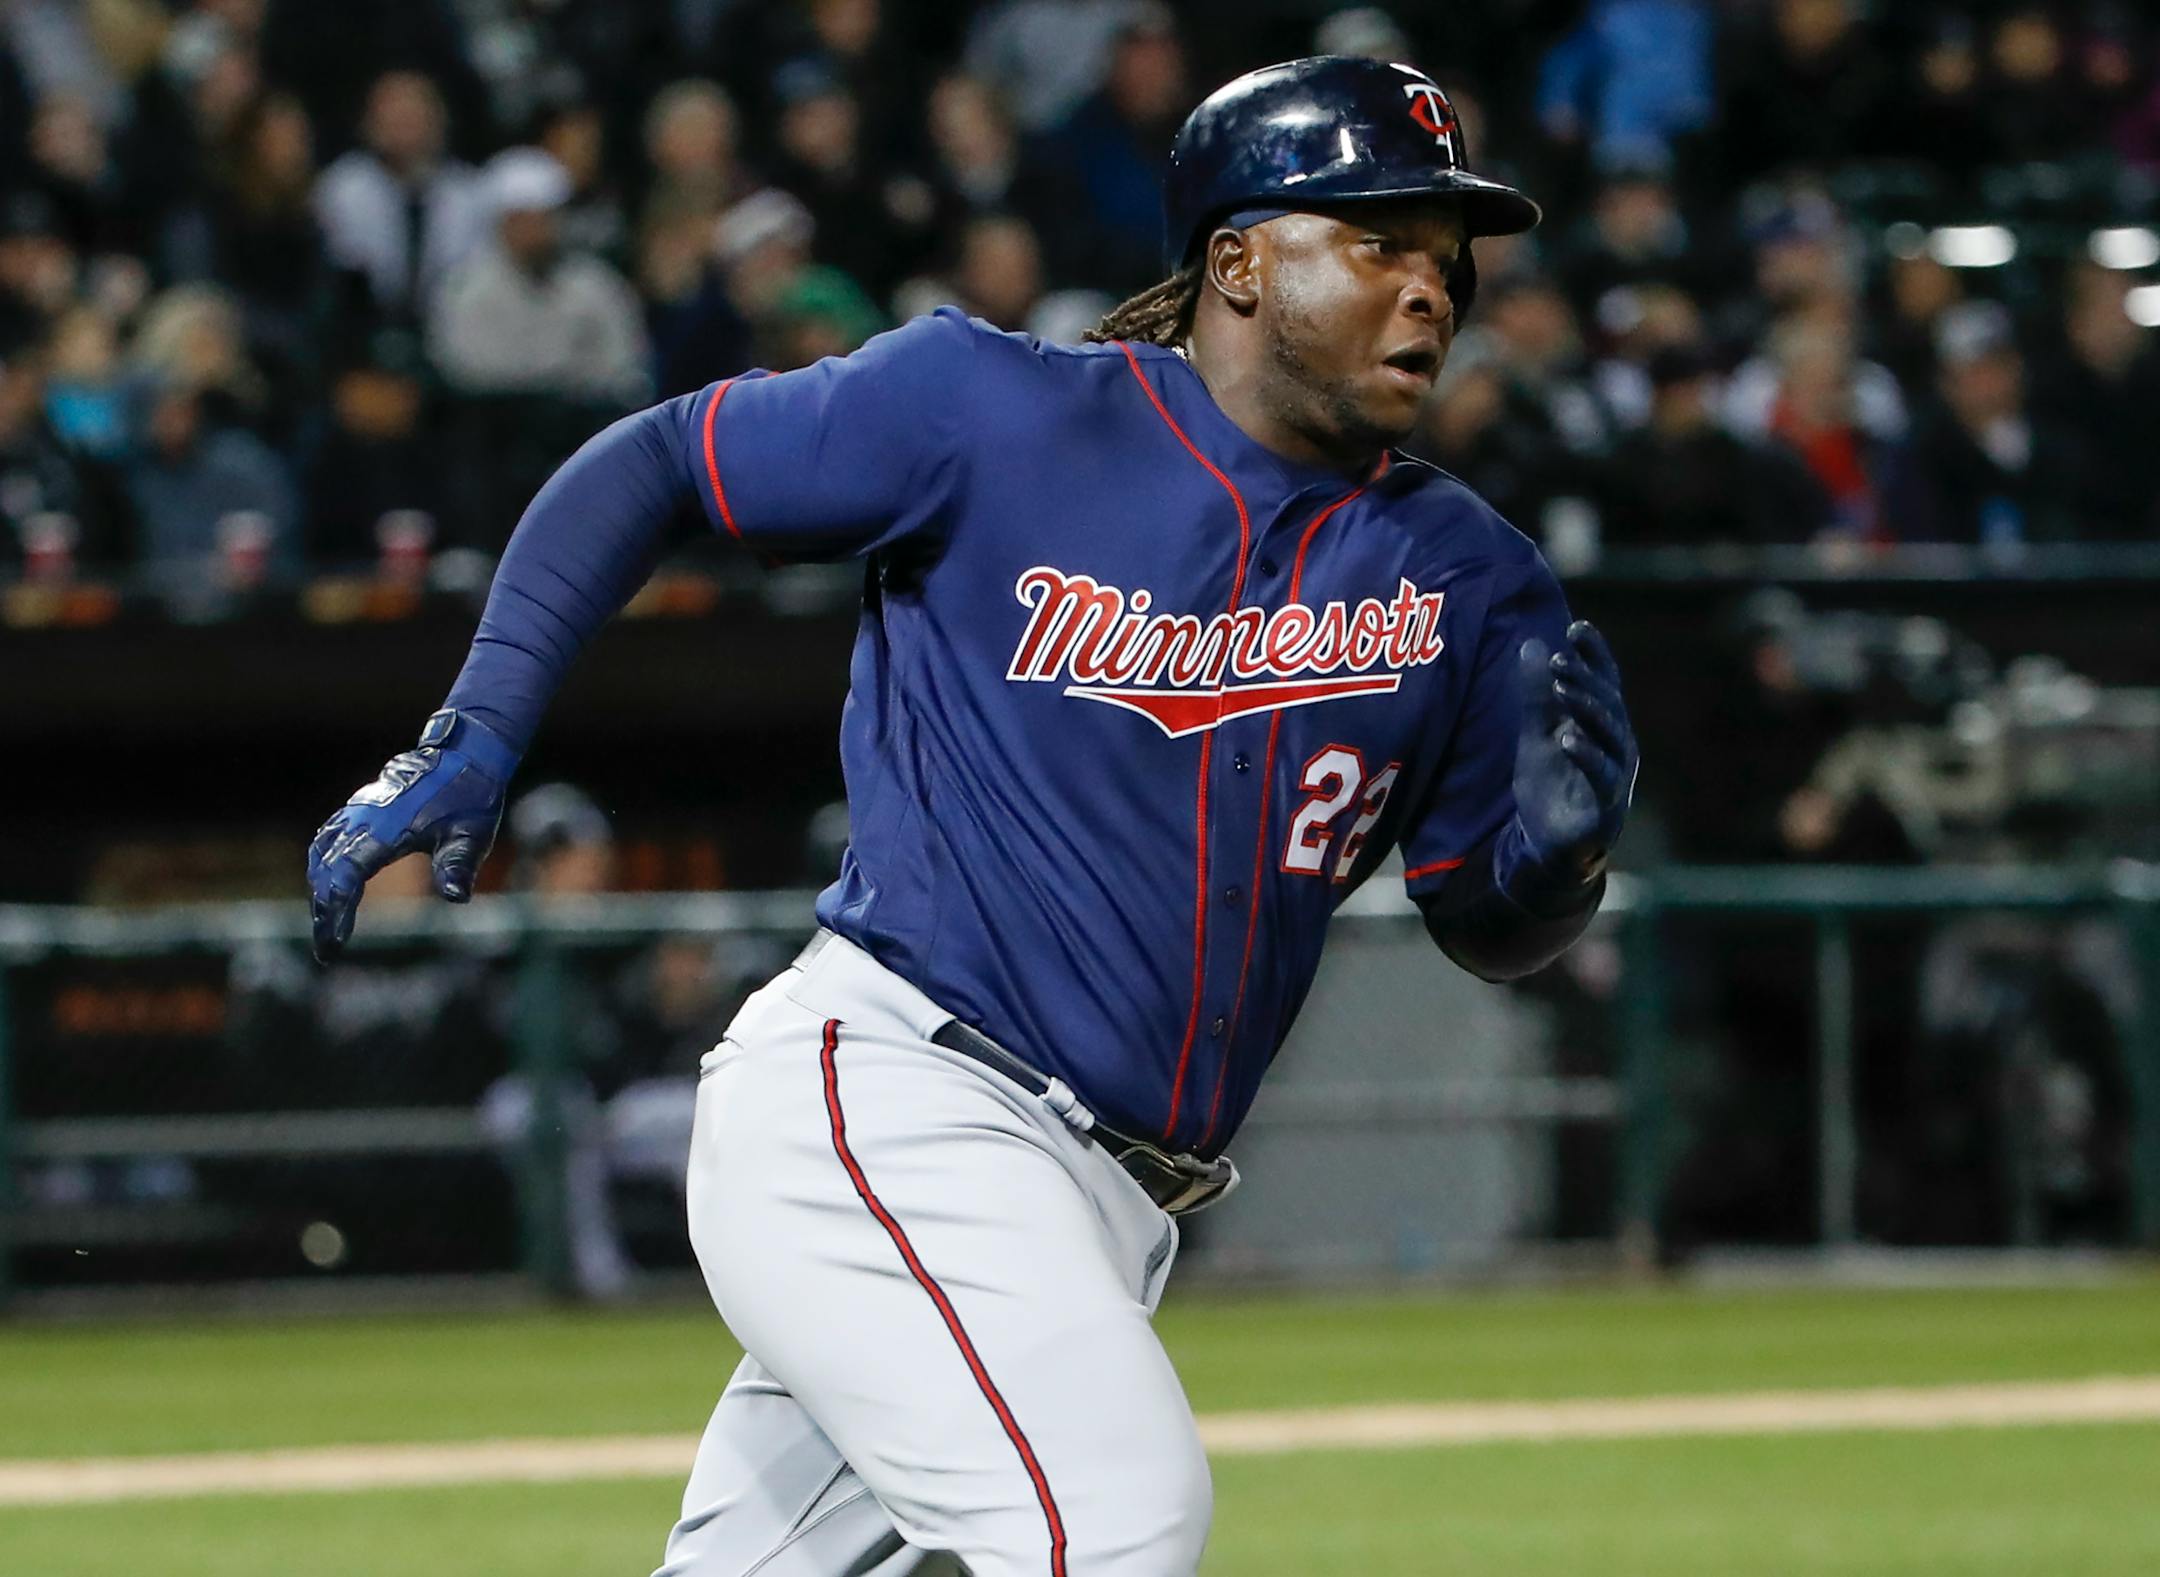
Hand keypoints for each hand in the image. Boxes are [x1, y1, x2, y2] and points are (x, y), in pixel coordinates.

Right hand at [305, 709, 517, 961]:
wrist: (464, 756)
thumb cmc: (470, 797)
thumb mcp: (472, 835)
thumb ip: (459, 866)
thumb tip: (456, 898)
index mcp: (387, 828)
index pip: (348, 874)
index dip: (337, 909)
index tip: (335, 940)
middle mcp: (364, 818)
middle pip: (327, 869)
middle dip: (323, 910)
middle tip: (326, 949)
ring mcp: (358, 810)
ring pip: (322, 852)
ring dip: (319, 889)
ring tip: (325, 926)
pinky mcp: (360, 808)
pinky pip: (328, 838)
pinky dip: (322, 865)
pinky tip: (326, 886)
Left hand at [1510, 621, 1636, 889]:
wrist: (1549, 844)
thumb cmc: (1551, 784)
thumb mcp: (1536, 734)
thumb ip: (1536, 695)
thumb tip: (1532, 644)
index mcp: (1603, 722)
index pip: (1604, 680)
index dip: (1594, 654)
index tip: (1576, 626)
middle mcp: (1617, 743)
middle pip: (1607, 702)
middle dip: (1585, 677)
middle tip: (1560, 658)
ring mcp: (1617, 773)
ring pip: (1609, 733)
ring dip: (1586, 708)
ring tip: (1563, 686)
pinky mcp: (1608, 804)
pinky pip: (1601, 775)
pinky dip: (1586, 755)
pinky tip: (1567, 739)